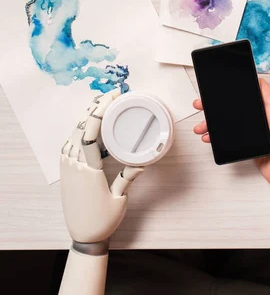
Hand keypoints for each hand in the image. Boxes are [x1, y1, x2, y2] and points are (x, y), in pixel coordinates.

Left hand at [60, 91, 142, 244]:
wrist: (83, 236)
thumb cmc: (102, 219)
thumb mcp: (119, 199)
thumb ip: (128, 177)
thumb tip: (143, 161)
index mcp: (88, 170)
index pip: (89, 133)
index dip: (99, 112)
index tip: (111, 98)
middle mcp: (74, 165)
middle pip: (80, 127)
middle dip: (94, 107)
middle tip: (111, 94)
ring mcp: (67, 167)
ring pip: (73, 133)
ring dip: (86, 116)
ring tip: (102, 104)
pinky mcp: (65, 170)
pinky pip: (70, 142)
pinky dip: (79, 129)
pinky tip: (89, 125)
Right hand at [193, 79, 269, 203]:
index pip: (262, 92)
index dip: (249, 81)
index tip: (232, 77)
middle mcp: (267, 122)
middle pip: (242, 105)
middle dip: (223, 101)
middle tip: (206, 100)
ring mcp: (258, 133)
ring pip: (234, 120)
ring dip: (217, 119)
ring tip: (203, 122)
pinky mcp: (252, 145)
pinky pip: (233, 135)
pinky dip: (220, 135)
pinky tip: (211, 137)